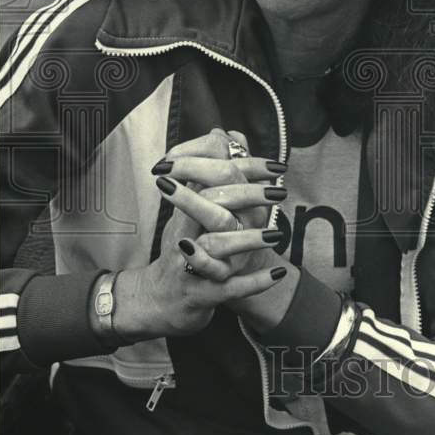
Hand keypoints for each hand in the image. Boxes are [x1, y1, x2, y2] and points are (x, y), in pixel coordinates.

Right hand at [112, 128, 288, 339]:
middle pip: (212, 210)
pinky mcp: (201, 296)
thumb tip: (223, 133)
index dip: (240, 170)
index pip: (208, 181)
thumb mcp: (188, 210)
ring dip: (247, 241)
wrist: (156, 301)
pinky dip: (254, 283)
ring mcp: (191, 268)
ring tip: (275, 235)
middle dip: (246, 198)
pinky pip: (230, 290)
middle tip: (277, 192)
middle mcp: (187, 236)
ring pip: (217, 249)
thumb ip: (208, 173)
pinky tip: (277, 276)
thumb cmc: (181, 248)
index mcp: (187, 213)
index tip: (274, 166)